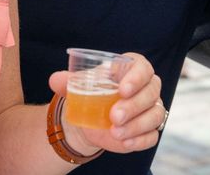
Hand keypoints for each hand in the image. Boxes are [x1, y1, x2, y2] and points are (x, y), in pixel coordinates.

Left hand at [47, 52, 164, 154]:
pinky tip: (125, 142)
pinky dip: (140, 140)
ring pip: (154, 115)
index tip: (122, 89)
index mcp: (133, 69)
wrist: (91, 116)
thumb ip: (67, 80)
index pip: (143, 68)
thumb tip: (55, 80)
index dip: (136, 78)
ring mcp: (151, 109)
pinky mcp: (149, 129)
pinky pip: (152, 135)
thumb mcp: (79, 84)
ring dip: (136, 125)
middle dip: (134, 105)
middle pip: (150, 93)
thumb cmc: (91, 91)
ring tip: (115, 132)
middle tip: (114, 116)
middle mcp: (147, 87)